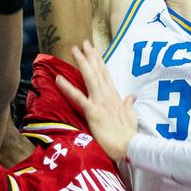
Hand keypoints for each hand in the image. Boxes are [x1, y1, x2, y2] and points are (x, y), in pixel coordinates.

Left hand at [56, 40, 137, 162]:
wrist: (129, 147)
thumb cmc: (129, 134)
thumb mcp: (131, 116)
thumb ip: (129, 104)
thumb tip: (132, 96)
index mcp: (115, 96)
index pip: (106, 75)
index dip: (99, 61)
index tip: (94, 50)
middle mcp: (107, 95)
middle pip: (97, 71)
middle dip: (90, 56)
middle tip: (83, 43)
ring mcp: (100, 102)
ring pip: (89, 78)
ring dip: (82, 63)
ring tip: (74, 50)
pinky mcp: (93, 111)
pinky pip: (78, 97)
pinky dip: (67, 87)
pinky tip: (58, 79)